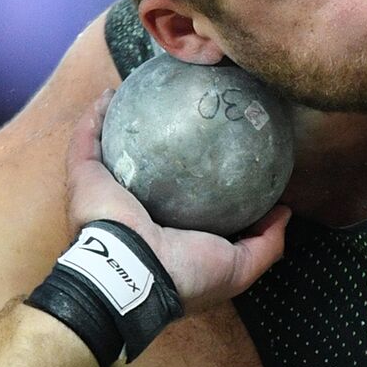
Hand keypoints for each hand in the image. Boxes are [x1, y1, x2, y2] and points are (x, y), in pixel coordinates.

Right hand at [66, 90, 289, 309]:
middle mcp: (136, 208)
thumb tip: (284, 212)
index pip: (183, 195)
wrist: (131, 275)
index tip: (221, 141)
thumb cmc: (184, 274)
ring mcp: (106, 192)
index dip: (200, 169)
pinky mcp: (83, 179)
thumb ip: (266, 242)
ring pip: (112, 147)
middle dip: (160, 138)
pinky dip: (94, 117)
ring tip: (141, 91)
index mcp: (167, 229)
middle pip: (147, 165)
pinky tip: (110, 95)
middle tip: (181, 108)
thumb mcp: (240, 266)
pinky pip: (87, 140)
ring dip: (121, 120)